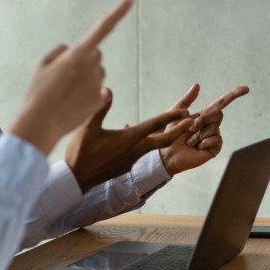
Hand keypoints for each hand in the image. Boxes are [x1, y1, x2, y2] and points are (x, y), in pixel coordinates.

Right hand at [9, 0, 133, 153]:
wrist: (40, 123)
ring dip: (86, 79)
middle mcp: (91, 66)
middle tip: (65, 76)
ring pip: (97, 74)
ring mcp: (97, 84)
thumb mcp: (41, 66)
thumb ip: (59, 52)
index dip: (117, 13)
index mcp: (77, 53)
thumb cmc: (37, 93)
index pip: (101, 28)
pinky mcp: (100, 100)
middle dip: (85, 60)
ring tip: (65, 92)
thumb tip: (71, 49)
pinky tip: (72, 103)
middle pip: (95, 55)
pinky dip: (88, 94)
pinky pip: (99, 91)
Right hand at [64, 87, 192, 190]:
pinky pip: (140, 154)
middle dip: (179, 130)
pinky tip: (137, 141)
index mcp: (129, 138)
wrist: (76, 179)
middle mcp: (135, 150)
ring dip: (164, 138)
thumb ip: (100, 108)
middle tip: (192, 122)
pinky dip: (145, 146)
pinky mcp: (126, 167)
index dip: (171, 117)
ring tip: (172, 129)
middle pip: (164, 140)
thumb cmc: (81, 151)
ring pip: (153, 147)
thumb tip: (107, 89)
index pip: (155, 125)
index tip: (185, 111)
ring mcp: (132, 160)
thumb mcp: (88, 127)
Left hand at [159, 83, 249, 174]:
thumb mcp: (176, 112)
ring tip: (190, 141)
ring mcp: (214, 136)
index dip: (234, 95)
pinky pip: (215, 139)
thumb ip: (187, 99)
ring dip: (198, 134)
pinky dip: (203, 142)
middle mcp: (212, 125)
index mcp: (204, 115)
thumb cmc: (170, 134)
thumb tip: (198, 84)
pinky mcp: (214, 148)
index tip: (246, 88)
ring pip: (214, 128)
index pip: (222, 103)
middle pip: (218, 114)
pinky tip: (197, 147)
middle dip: (203, 119)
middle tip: (190, 128)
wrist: (167, 153)